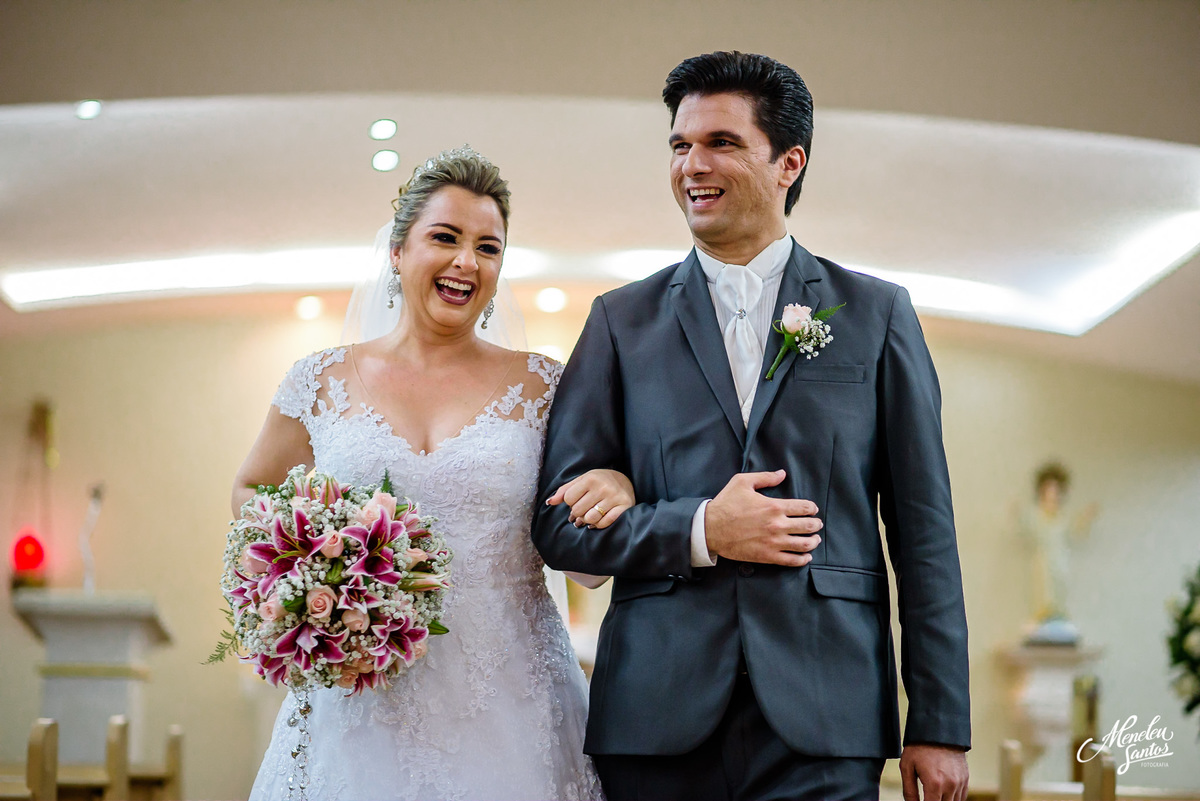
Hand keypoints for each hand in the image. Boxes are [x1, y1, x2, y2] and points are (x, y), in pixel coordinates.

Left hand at [546, 469, 634, 529]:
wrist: (625, 481)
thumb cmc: (599, 481)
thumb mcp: (582, 480)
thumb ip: (565, 490)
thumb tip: (550, 502)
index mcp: (591, 478)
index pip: (569, 499)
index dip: (570, 503)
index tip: (576, 501)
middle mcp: (603, 487)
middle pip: (578, 510)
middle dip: (577, 513)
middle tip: (582, 511)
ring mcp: (614, 498)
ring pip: (590, 519)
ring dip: (587, 521)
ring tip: (588, 516)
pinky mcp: (624, 507)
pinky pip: (605, 523)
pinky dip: (599, 525)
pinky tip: (598, 521)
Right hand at [704, 469, 821, 565]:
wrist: (710, 529)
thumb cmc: (726, 504)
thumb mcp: (742, 482)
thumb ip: (765, 477)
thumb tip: (782, 474)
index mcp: (774, 506)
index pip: (804, 508)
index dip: (812, 508)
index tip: (813, 510)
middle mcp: (777, 525)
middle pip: (808, 526)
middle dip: (816, 525)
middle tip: (817, 525)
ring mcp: (774, 542)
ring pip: (804, 544)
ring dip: (813, 541)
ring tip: (815, 540)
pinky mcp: (767, 556)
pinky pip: (792, 560)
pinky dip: (803, 559)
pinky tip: (806, 556)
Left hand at [900, 743, 968, 800]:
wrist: (938, 730)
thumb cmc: (920, 747)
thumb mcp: (906, 767)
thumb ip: (909, 791)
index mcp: (934, 784)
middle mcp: (950, 785)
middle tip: (927, 796)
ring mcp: (960, 782)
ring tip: (933, 795)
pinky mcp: (965, 778)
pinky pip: (961, 797)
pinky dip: (953, 799)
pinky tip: (943, 795)